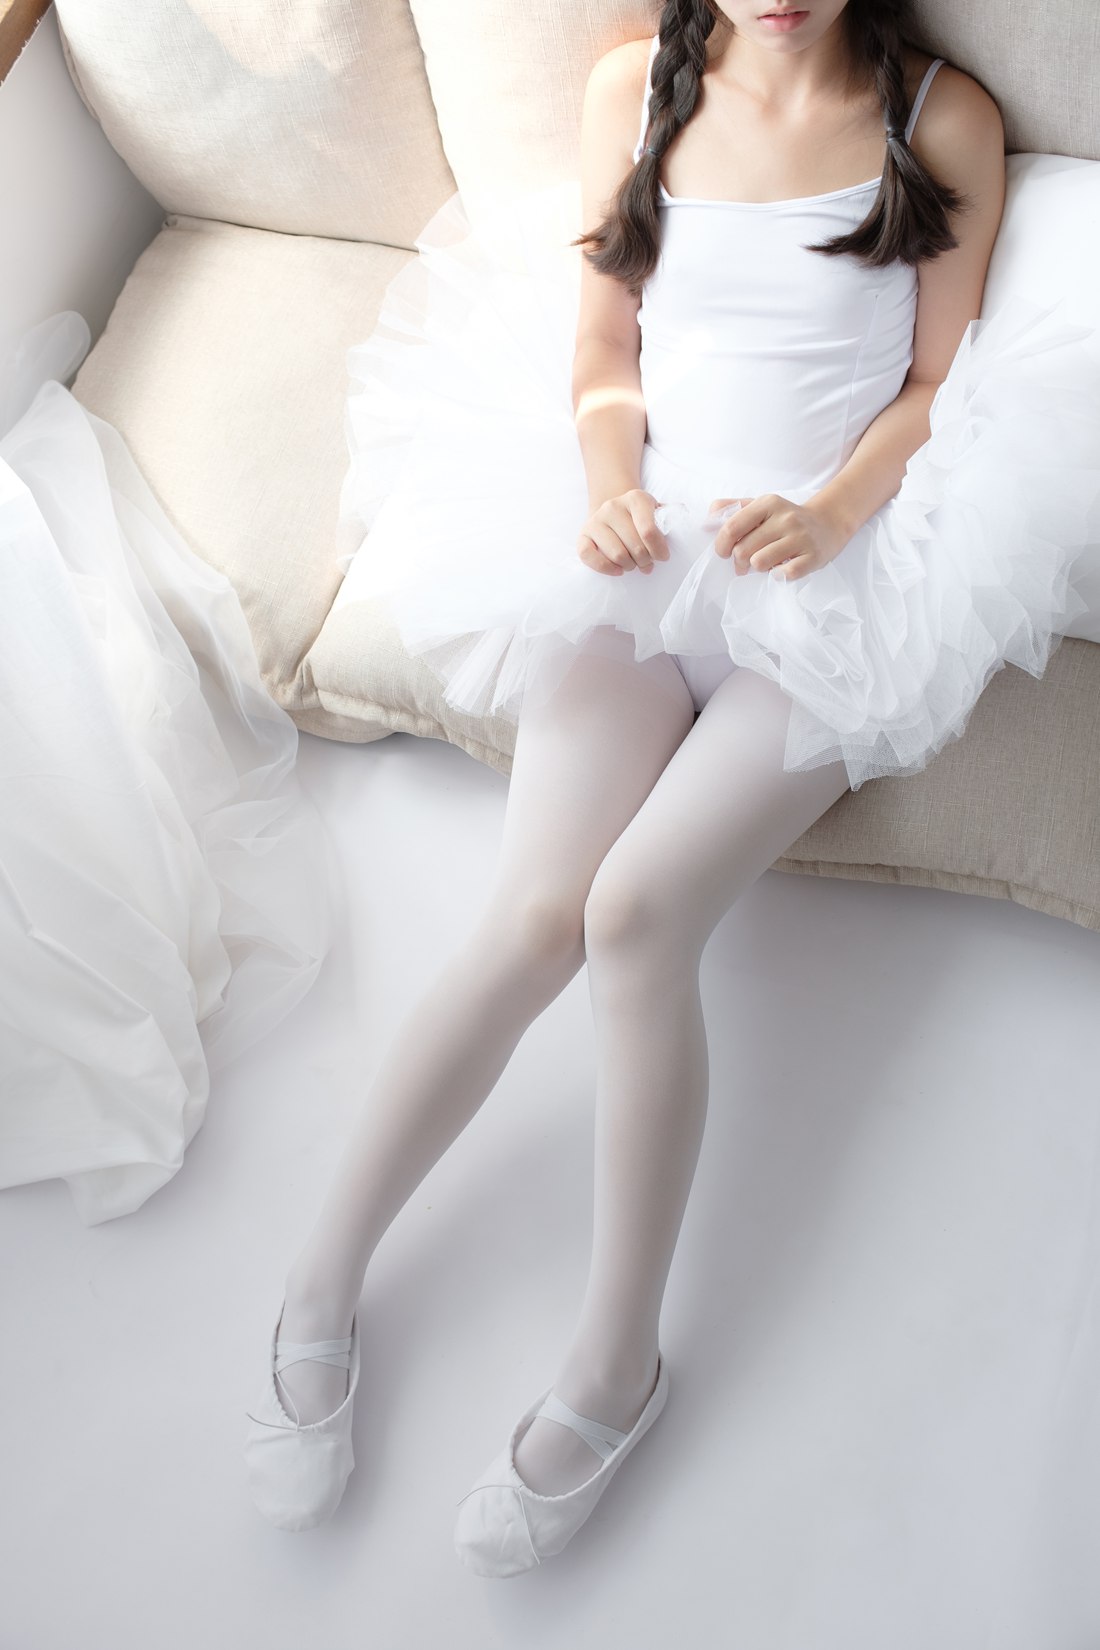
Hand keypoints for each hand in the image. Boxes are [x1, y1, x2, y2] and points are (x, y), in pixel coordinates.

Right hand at [577, 489, 669, 576]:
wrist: (613, 513)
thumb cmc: (640, 519)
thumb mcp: (657, 512)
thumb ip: (671, 516)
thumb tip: (687, 520)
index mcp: (636, 498)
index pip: (649, 531)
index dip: (659, 550)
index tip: (663, 557)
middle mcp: (613, 506)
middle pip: (635, 546)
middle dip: (646, 560)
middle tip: (648, 562)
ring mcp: (595, 520)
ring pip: (617, 555)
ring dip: (629, 566)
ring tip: (633, 563)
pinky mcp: (582, 536)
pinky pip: (591, 558)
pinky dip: (607, 568)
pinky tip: (618, 569)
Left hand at [706, 493, 848, 581]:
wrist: (828, 523)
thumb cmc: (785, 519)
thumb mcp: (760, 507)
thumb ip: (731, 510)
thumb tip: (705, 522)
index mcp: (768, 503)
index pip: (732, 527)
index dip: (721, 545)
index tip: (725, 552)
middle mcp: (785, 518)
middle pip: (743, 550)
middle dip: (738, 562)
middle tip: (743, 564)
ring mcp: (800, 537)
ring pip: (759, 563)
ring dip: (758, 569)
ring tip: (765, 563)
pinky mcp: (813, 556)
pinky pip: (784, 574)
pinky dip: (778, 575)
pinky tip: (782, 568)